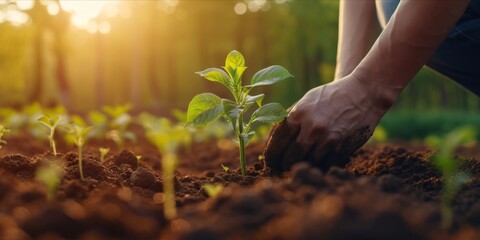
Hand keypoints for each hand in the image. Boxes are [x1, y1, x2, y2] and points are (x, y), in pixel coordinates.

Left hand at [264, 74, 391, 173]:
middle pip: (290, 157)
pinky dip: (319, 164)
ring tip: (300, 162)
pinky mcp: (342, 148)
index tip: (270, 162)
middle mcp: (311, 128)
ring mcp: (327, 139)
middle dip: (284, 164)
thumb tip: (271, 142)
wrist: (363, 93)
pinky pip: (324, 164)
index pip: (277, 142)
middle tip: (282, 166)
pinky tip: (318, 159)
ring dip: (302, 164)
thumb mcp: (306, 102)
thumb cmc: (330, 97)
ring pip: (307, 162)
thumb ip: (290, 120)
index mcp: (298, 114)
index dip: (271, 155)